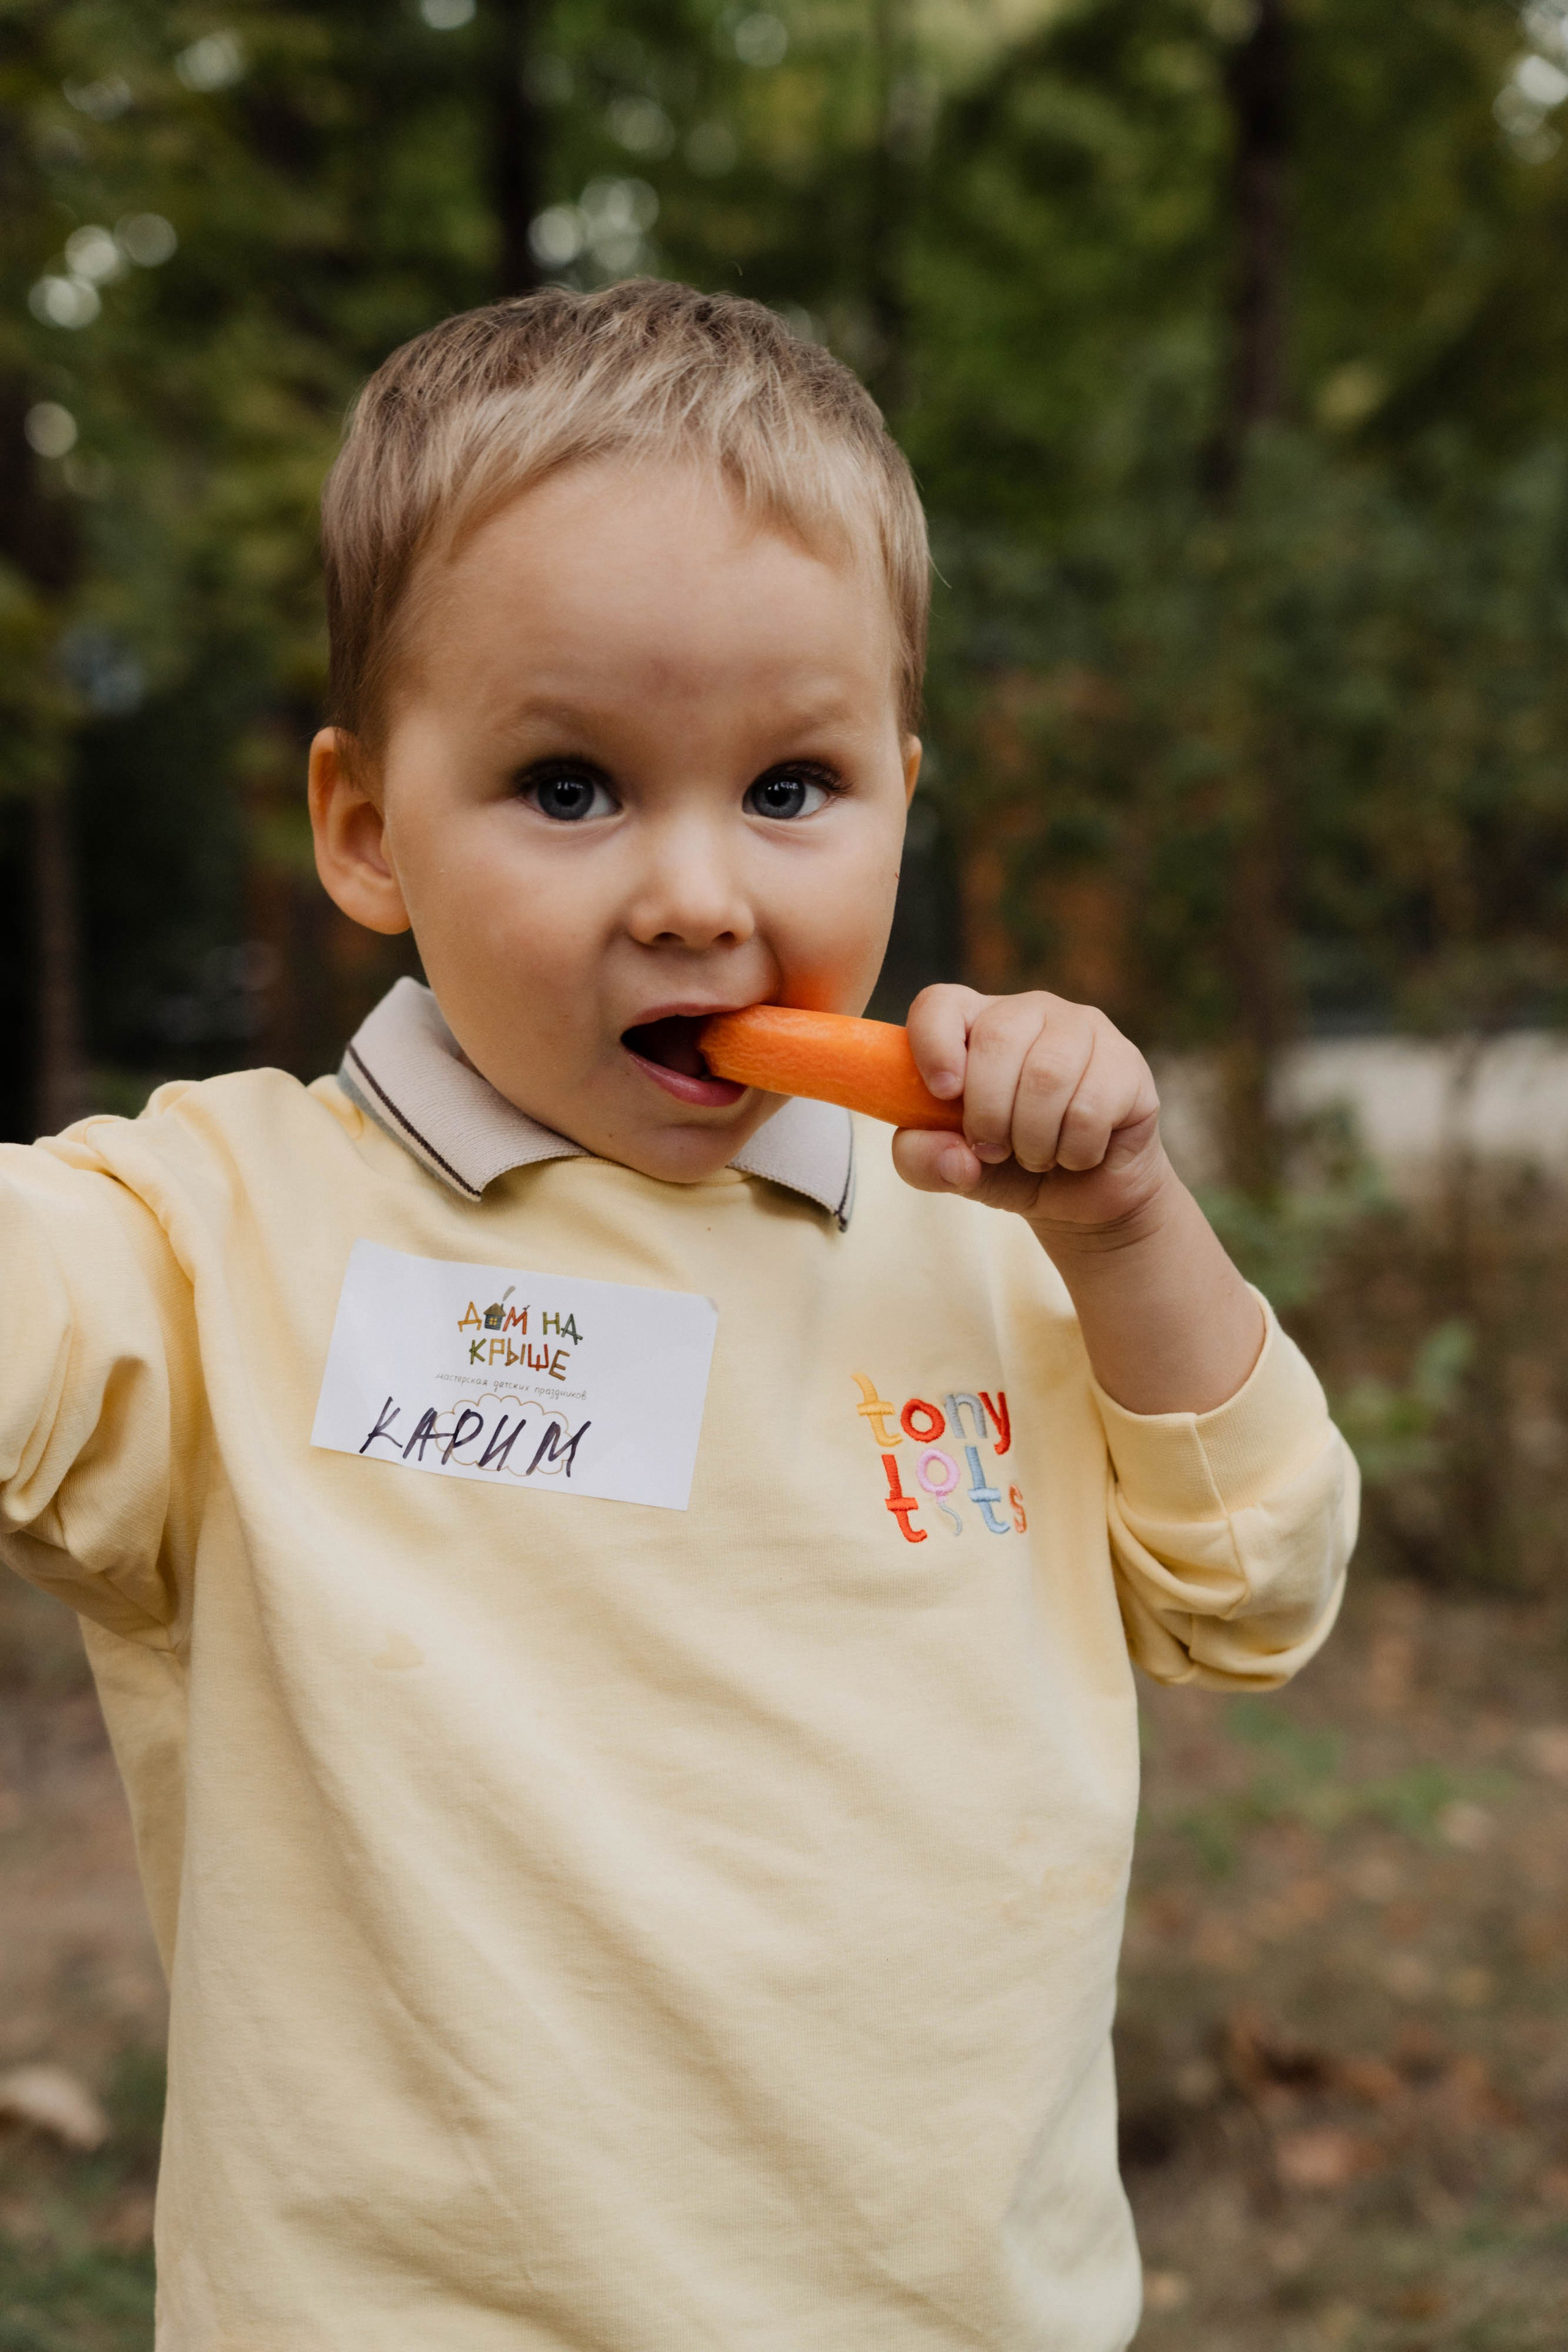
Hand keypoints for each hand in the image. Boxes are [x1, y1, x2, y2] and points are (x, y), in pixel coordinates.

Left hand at [893, 985, 1168, 1236]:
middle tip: (993, 1150)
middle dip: (988, 1113)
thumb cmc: (1008, 1167)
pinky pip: (1091, 1107)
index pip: (939, 1003)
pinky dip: (1074, 1150)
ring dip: (1033, 1139)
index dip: (933, 1044)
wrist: (1084, 1196)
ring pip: (1047, 1074)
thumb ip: (923, 1161)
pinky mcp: (1127, 1062)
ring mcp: (1084, 1028)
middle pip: (997, 1039)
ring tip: (1035, 1156)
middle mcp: (1030, 1011)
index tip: (942, 1094)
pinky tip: (1076, 1153)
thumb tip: (957, 1158)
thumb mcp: (951, 1169)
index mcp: (974, 1023)